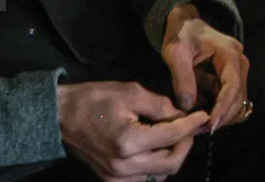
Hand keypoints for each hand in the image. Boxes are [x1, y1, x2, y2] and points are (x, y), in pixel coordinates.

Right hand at [58, 81, 208, 180]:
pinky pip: (144, 178)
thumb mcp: (130, 92)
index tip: (204, 117)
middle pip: (171, 164)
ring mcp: (116, 178)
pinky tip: (154, 148)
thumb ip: (161, 105)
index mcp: (128, 142)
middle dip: (185, 144)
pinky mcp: (111, 181)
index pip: (172, 137)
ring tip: (171, 135)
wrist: (61, 117)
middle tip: (189, 127)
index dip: (192, 126)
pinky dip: (156, 166)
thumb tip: (182, 115)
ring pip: (160, 174)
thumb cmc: (94, 99)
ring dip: (171, 156)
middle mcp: (124, 166)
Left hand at [161, 5, 250, 131]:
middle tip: (202, 130)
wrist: (185, 23)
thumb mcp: (175, 52)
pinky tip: (205, 118)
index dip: (222, 107)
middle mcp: (239, 62)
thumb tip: (188, 106)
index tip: (209, 124)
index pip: (232, 85)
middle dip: (222, 116)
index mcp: (229, 53)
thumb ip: (182, 78)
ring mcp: (237, 70)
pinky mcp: (231, 77)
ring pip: (236, 100)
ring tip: (202, 127)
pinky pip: (230, 99)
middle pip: (238, 96)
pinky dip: (220, 110)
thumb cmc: (181, 34)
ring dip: (222, 116)